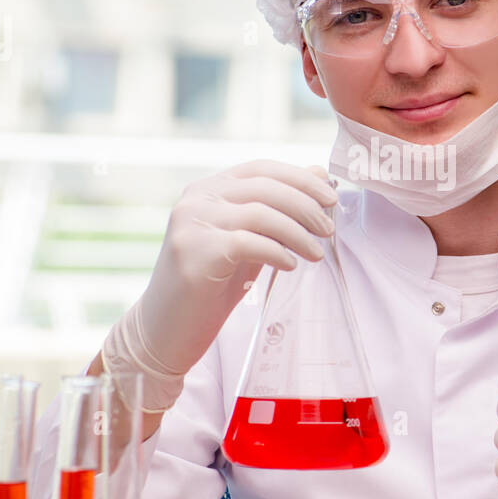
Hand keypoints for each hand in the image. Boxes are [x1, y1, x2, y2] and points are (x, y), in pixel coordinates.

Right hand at [103, 161, 338, 408]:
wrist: (167, 329)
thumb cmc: (211, 285)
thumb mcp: (247, 241)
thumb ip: (275, 211)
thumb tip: (318, 175)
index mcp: (208, 188)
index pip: (262, 168)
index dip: (301, 178)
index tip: (330, 197)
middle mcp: (196, 199)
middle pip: (264, 187)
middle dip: (305, 205)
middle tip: (329, 229)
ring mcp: (191, 223)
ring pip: (260, 213)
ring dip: (297, 232)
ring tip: (316, 253)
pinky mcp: (194, 252)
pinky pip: (248, 243)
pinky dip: (277, 252)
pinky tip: (290, 265)